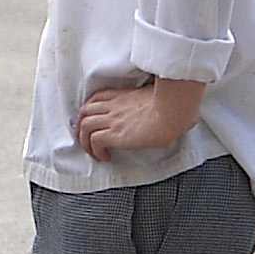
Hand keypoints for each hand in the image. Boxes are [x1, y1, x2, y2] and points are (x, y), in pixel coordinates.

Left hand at [75, 70, 206, 162]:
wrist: (173, 114)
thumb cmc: (172, 106)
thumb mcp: (158, 96)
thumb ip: (151, 99)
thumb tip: (160, 107)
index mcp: (123, 96)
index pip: (97, 98)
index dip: (90, 109)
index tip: (92, 119)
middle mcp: (114, 106)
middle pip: (84, 111)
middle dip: (81, 125)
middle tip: (87, 138)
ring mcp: (113, 120)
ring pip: (85, 126)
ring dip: (84, 141)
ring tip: (93, 152)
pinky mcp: (115, 134)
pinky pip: (95, 141)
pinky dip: (95, 151)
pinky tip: (105, 157)